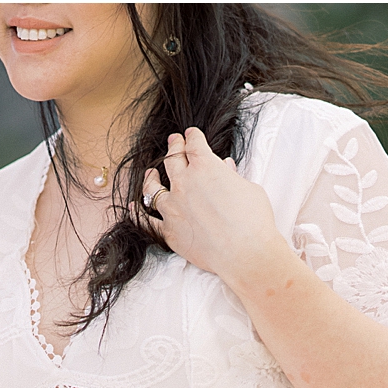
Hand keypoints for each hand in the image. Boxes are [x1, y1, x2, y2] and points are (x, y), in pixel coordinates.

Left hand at [142, 127, 285, 285]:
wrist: (245, 253)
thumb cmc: (253, 220)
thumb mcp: (248, 188)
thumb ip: (232, 177)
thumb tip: (225, 168)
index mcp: (205, 167)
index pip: (195, 145)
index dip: (193, 137)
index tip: (191, 135)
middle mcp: (184, 184)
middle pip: (172, 160)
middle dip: (173, 147)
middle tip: (174, 142)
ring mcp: (173, 208)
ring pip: (153, 189)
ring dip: (151, 179)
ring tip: (151, 174)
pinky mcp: (168, 231)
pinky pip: (147, 221)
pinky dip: (139, 214)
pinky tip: (134, 207)